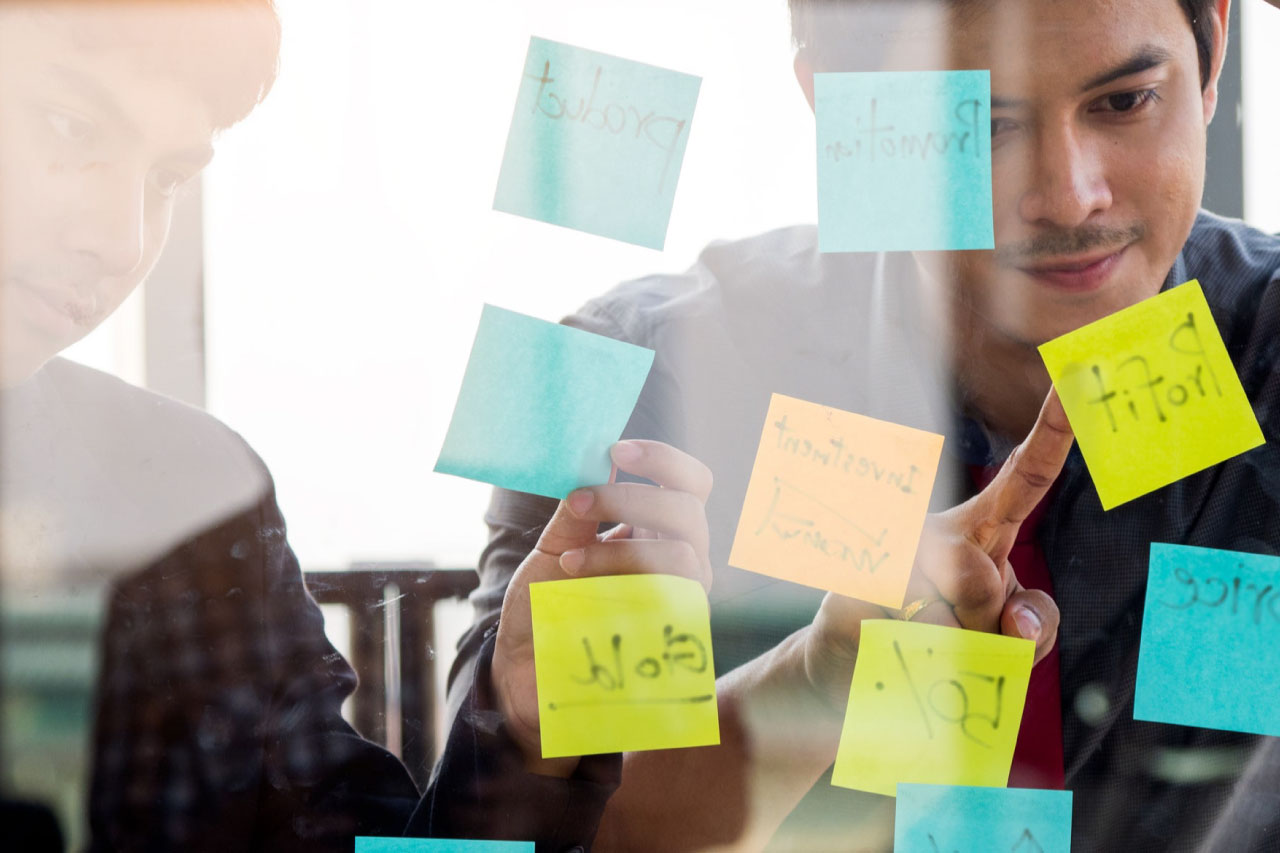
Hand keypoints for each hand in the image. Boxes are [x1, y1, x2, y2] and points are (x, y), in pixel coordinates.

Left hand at [492, 439, 713, 771]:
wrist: (524, 668)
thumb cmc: (546, 603)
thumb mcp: (555, 544)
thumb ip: (579, 507)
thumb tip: (595, 454)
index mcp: (659, 528)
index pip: (690, 483)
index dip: (664, 460)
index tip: (618, 449)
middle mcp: (683, 559)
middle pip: (690, 510)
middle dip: (631, 497)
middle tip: (578, 503)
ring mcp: (683, 600)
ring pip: (681, 554)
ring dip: (618, 548)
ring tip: (567, 558)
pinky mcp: (672, 637)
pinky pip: (666, 600)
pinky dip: (616, 583)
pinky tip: (575, 584)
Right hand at [804, 388, 1075, 708]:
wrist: (853, 678)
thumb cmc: (942, 654)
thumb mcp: (1010, 648)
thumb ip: (1037, 627)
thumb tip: (1015, 621)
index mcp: (979, 533)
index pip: (1024, 479)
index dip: (1052, 433)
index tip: (1077, 379)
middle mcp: (935, 531)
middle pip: (982, 581)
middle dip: (980, 633)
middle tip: (957, 646)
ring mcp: (888, 554)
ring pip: (944, 617)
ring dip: (946, 655)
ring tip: (920, 649)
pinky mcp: (851, 587)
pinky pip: (905, 635)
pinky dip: (910, 661)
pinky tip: (890, 649)